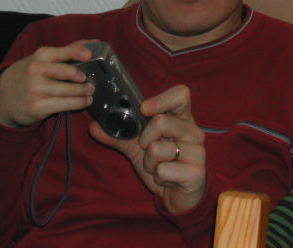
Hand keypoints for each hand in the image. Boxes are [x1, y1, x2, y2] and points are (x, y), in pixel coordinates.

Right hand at [0, 39, 97, 127]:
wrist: (2, 96)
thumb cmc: (30, 74)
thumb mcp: (43, 59)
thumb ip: (68, 51)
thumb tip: (94, 43)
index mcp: (41, 55)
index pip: (62, 52)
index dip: (77, 52)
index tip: (89, 55)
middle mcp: (36, 70)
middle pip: (67, 72)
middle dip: (82, 78)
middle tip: (91, 82)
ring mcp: (36, 89)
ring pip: (68, 91)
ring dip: (84, 93)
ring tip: (90, 92)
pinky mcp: (37, 107)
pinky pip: (64, 105)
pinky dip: (79, 103)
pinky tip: (85, 101)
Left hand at [89, 84, 205, 213]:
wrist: (179, 197)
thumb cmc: (163, 166)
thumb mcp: (139, 149)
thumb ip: (119, 137)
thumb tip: (93, 127)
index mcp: (182, 120)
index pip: (181, 95)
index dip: (161, 99)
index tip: (144, 109)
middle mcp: (193, 132)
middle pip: (161, 121)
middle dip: (144, 140)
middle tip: (149, 151)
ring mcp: (198, 151)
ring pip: (158, 148)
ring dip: (149, 163)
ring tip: (159, 168)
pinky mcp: (197, 172)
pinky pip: (163, 170)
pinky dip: (158, 178)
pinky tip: (167, 180)